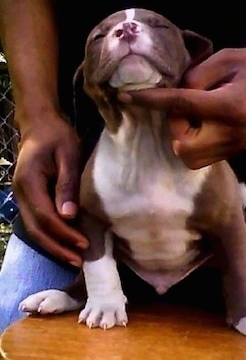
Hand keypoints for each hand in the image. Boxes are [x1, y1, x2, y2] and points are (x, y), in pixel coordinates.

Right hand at [13, 113, 87, 265]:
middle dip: (58, 247)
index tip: (84, 244)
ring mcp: (22, 196)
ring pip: (34, 228)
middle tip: (78, 261)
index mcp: (29, 182)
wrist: (40, 124)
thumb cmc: (57, 136)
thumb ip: (67, 184)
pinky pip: (36, 221)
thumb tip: (69, 215)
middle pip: (36, 229)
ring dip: (53, 245)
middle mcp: (21, 192)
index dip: (64, 233)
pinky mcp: (29, 196)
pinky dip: (50, 235)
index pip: (46, 216)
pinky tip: (65, 241)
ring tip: (73, 258)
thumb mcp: (68, 155)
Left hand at [120, 47, 245, 168]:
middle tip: (184, 108)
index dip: (151, 100)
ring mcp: (233, 147)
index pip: (181, 106)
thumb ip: (198, 75)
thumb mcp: (230, 59)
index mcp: (228, 106)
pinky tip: (201, 125)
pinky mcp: (235, 152)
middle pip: (182, 146)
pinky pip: (202, 158)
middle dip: (174, 127)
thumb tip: (176, 90)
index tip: (126, 97)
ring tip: (194, 118)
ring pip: (190, 157)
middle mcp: (229, 133)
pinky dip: (192, 143)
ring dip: (182, 138)